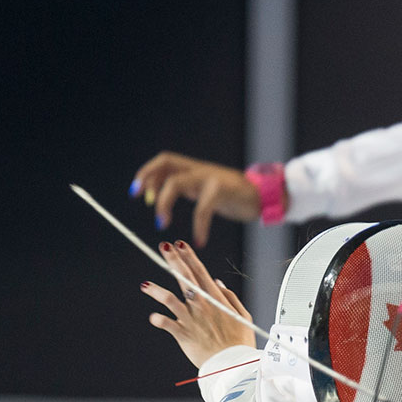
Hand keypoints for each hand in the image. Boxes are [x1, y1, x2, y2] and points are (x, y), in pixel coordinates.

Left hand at [131, 151, 262, 246]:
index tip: (137, 192)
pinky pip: (202, 208)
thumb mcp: (205, 190)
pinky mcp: (222, 190)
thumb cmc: (234, 196)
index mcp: (194, 169)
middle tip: (143, 200)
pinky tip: (200, 240)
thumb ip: (186, 189)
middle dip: (148, 179)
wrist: (264, 196)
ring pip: (176, 183)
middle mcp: (199, 169)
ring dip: (163, 203)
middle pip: (166, 164)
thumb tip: (156, 197)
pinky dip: (199, 226)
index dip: (147, 173)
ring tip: (162, 223)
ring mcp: (210, 177)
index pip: (165, 161)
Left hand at [140, 240, 254, 368]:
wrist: (234, 364)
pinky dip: (159, 320)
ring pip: (170, 299)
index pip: (200, 272)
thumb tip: (217, 282)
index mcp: (216, 298)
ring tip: (145, 285)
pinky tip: (153, 318)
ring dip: (156, 291)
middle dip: (174, 260)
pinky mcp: (183, 334)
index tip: (180, 244)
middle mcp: (202, 305)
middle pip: (185, 278)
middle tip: (164, 247)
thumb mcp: (242, 315)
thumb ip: (230, 297)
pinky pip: (167, 324)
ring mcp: (191, 318)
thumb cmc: (239, 341)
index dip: (189, 256)